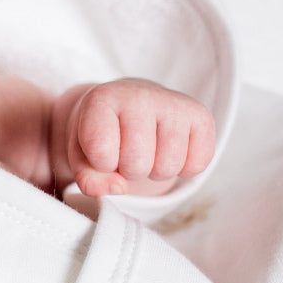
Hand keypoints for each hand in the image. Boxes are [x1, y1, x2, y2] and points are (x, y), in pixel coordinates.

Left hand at [59, 78, 214, 196]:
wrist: (127, 106)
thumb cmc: (102, 134)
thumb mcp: (81, 157)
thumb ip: (87, 179)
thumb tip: (119, 188)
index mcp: (102, 100)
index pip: (101, 153)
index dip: (101, 164)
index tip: (101, 148)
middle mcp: (140, 95)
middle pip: (137, 165)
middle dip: (130, 170)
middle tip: (127, 152)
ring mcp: (173, 102)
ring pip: (168, 168)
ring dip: (155, 171)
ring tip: (148, 150)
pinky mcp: (200, 115)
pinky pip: (197, 164)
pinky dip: (184, 169)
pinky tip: (169, 150)